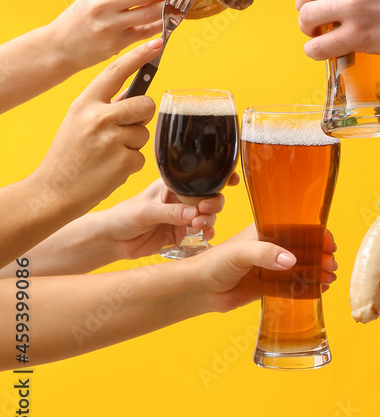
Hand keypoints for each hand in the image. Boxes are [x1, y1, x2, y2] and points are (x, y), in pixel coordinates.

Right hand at [31, 39, 162, 215]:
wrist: (53, 192)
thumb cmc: (68, 155)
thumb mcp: (77, 121)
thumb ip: (104, 106)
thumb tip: (134, 93)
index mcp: (86, 104)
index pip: (116, 72)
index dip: (139, 56)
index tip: (157, 44)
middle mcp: (99, 118)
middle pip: (146, 104)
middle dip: (142, 117)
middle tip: (124, 130)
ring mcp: (112, 140)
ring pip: (144, 133)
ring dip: (133, 144)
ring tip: (108, 155)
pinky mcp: (124, 162)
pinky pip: (141, 157)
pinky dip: (130, 165)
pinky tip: (110, 169)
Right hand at [51, 0, 170, 71]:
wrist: (59, 46)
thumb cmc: (81, 17)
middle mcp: (102, 4)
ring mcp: (110, 25)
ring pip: (151, 12)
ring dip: (167, 8)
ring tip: (171, 6)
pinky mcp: (116, 43)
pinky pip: (147, 32)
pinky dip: (161, 26)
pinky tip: (165, 22)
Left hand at [94, 178, 239, 258]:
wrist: (111, 240)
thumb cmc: (123, 216)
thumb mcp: (145, 210)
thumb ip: (170, 212)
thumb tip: (194, 212)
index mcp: (172, 184)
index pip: (199, 176)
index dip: (218, 176)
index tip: (231, 179)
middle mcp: (180, 198)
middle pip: (208, 196)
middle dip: (213, 203)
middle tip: (205, 211)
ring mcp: (181, 216)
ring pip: (207, 215)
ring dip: (209, 219)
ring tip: (199, 225)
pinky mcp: (180, 234)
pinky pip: (200, 233)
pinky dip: (206, 234)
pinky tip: (205, 236)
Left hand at [194, 228, 337, 313]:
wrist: (201, 289)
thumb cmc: (216, 263)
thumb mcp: (240, 253)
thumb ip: (264, 254)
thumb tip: (291, 260)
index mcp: (266, 229)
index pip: (298, 226)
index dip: (316, 233)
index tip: (329, 243)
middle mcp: (272, 246)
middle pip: (304, 247)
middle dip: (321, 254)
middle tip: (330, 264)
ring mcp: (271, 266)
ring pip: (302, 266)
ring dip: (318, 270)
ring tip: (329, 278)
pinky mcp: (269, 285)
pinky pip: (294, 284)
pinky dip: (309, 285)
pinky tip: (321, 289)